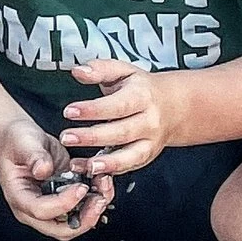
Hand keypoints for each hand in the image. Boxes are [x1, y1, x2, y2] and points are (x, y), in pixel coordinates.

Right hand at [0, 119, 111, 240]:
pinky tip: (102, 182)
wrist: (18, 140)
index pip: (42, 211)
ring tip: (103, 185)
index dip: (64, 203)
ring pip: (76, 224)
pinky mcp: (65, 200)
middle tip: (98, 199)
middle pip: (61, 230)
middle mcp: (35, 208)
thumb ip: (34, 156)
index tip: (79, 187)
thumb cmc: (16, 142)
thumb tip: (43, 170)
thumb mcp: (23, 143)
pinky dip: (96, 200)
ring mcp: (51, 206)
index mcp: (20, 197)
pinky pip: (83, 211)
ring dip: (94, 210)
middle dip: (85, 219)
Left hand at [63, 60, 178, 176]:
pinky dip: (110, 171)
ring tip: (83, 165)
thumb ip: (100, 69)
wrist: (175, 106)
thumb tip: (78, 71)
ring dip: (106, 162)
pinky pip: (129, 166)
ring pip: (130, 155)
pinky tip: (90, 170)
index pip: (117, 105)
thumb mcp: (123, 71)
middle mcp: (149, 121)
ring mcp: (150, 141)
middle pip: (121, 132)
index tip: (69, 111)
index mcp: (142, 97)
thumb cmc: (142, 88)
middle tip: (66, 137)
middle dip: (92, 137)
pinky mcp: (146, 156)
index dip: (93, 110)